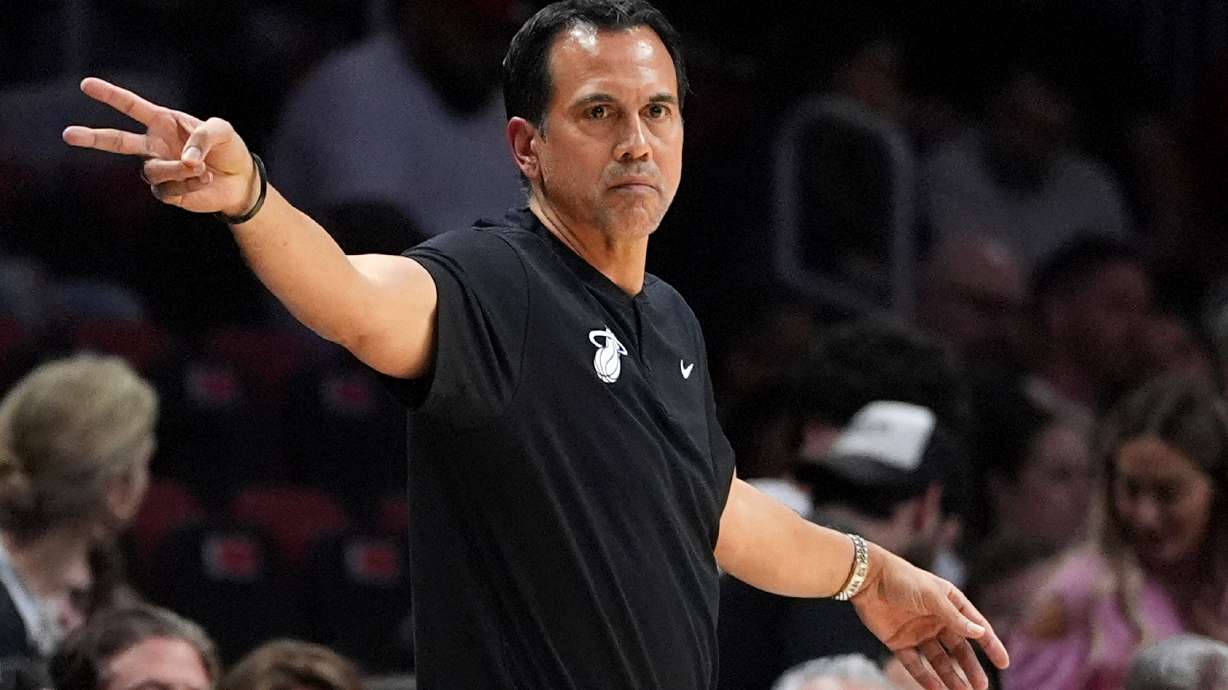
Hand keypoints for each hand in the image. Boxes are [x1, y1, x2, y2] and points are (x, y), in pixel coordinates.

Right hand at [62, 77, 256, 215]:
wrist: (240, 180)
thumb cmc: (228, 149)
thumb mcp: (222, 131)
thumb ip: (202, 137)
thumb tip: (185, 160)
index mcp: (163, 122)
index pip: (132, 107)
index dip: (110, 95)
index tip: (86, 85)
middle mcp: (155, 145)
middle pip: (117, 141)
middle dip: (93, 138)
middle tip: (68, 134)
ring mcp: (159, 169)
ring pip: (152, 170)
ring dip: (176, 169)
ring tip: (200, 167)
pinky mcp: (167, 192)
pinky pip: (169, 188)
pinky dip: (190, 183)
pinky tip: (205, 178)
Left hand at [851, 545, 1008, 689]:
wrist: (867, 578)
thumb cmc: (903, 580)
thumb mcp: (932, 596)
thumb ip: (954, 617)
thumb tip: (980, 633)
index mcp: (949, 603)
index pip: (975, 627)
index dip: (990, 644)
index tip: (1004, 663)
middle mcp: (936, 620)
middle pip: (958, 649)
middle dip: (970, 668)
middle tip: (981, 687)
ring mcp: (918, 632)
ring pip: (939, 660)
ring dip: (950, 677)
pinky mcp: (899, 642)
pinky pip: (916, 664)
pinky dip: (926, 678)